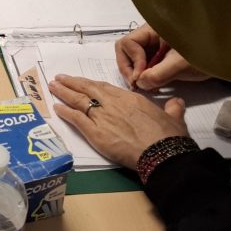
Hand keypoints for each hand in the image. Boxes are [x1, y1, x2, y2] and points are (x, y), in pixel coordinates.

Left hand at [49, 74, 188, 169]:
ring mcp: (102, 117)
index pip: (105, 87)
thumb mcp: (174, 118)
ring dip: (64, 92)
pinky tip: (57, 107)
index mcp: (130, 98)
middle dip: (72, 82)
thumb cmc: (168, 136)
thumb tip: (176, 102)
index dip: (92, 84)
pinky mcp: (95, 133)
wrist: (161, 153)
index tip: (83, 81)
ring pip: (78, 101)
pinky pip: (76, 119)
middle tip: (59, 78)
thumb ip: (172, 108)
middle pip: (88, 89)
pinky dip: (65, 112)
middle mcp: (113, 104)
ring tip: (53, 86)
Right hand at [116, 23, 210, 89]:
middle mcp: (151, 36)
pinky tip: (155, 85)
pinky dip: (147, 76)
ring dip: (138, 74)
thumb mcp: (181, 64)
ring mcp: (156, 47)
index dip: (132, 61)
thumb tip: (140, 83)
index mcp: (154, 30)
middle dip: (130, 68)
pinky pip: (146, 66)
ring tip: (147, 86)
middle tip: (138, 84)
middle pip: (127, 50)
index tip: (142, 77)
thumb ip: (159, 73)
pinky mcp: (162, 58)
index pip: (128, 43)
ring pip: (135, 59)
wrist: (226, 59)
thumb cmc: (207, 54)